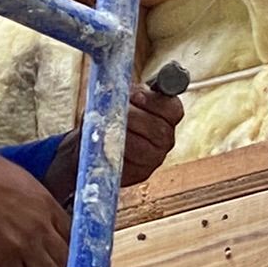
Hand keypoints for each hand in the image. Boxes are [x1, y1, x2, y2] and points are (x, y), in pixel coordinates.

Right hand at [0, 151, 70, 266]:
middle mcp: (41, 226)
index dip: (66, 250)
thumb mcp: (18, 179)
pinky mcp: (3, 259)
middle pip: (64, 258)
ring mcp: (24, 244)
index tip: (61, 257)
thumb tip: (27, 208)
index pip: (70, 233)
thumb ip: (29, 199)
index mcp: (46, 204)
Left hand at [43, 84, 184, 200]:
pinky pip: (129, 164)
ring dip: (122, 136)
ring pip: (143, 149)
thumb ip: (130, 93)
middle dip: (134, 119)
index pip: (173, 109)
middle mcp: (167, 138)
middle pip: (160, 130)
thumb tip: (133, 94)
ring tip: (106, 128)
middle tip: (115, 112)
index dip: (155, 103)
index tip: (136, 98)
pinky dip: (115, 153)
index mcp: (167, 115)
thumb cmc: (110, 113)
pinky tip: (105, 145)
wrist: (94, 139)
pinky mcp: (140, 173)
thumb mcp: (120, 96)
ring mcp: (155, 158)